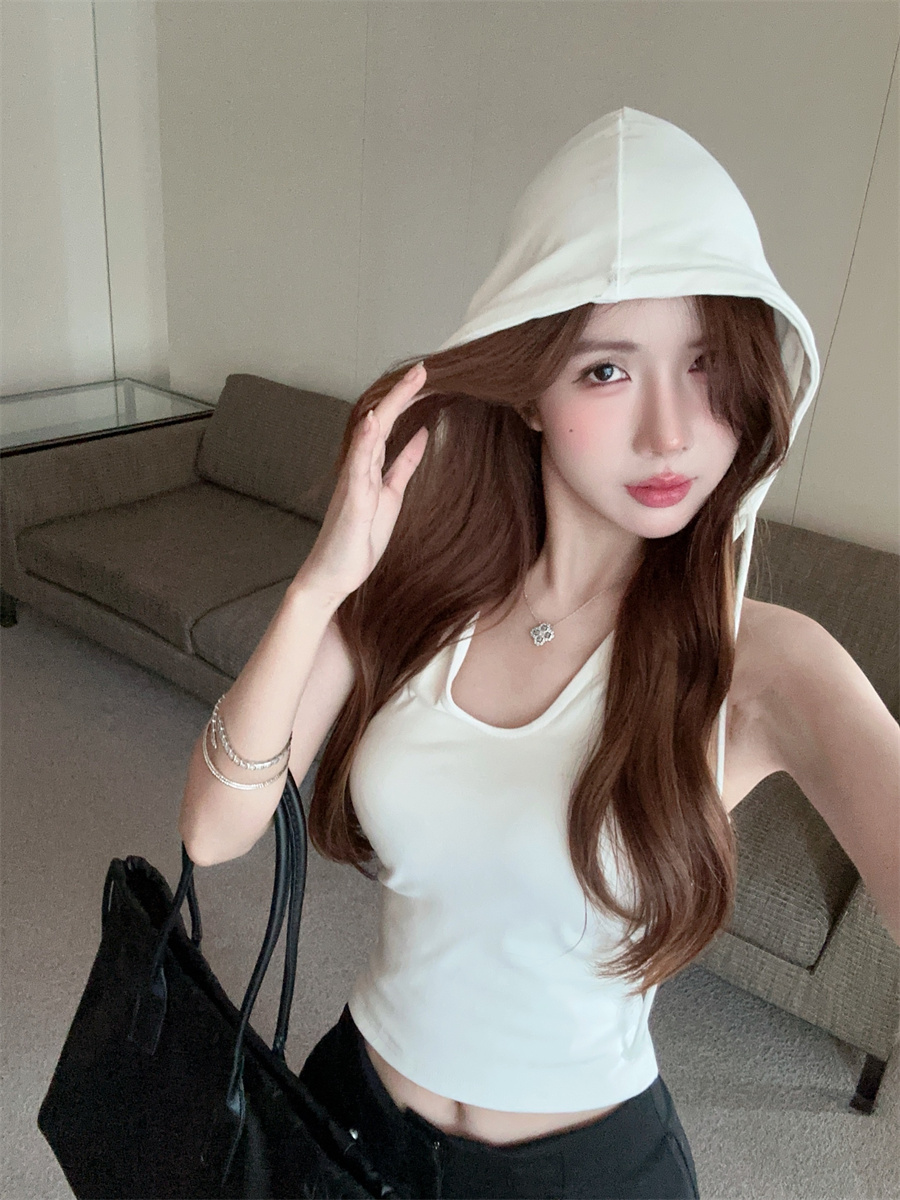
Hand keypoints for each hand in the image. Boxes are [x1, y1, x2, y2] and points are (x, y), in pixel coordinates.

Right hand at [297, 363, 429, 601]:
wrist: (331, 576)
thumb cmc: (357, 539)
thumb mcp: (392, 496)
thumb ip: (404, 465)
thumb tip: (423, 435)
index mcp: (371, 468)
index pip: (389, 425)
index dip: (406, 400)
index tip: (426, 376)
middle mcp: (359, 468)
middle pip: (380, 421)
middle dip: (401, 393)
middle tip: (423, 368)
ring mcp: (353, 482)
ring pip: (370, 436)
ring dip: (388, 407)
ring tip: (408, 382)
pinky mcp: (351, 501)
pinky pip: (357, 466)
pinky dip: (364, 442)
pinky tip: (372, 422)